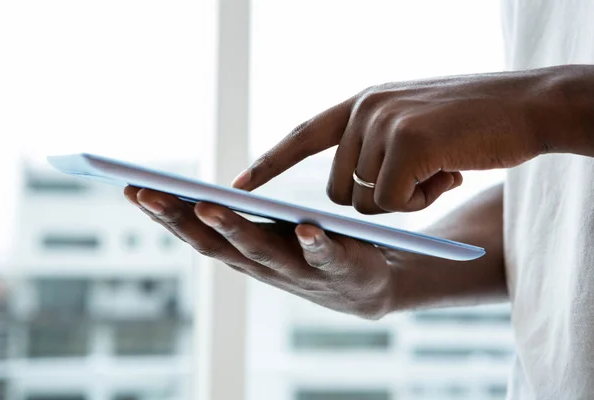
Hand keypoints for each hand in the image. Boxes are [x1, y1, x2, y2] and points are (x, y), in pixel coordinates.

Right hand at [124, 186, 396, 319]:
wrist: (368, 286)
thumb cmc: (309, 250)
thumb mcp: (267, 236)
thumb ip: (238, 221)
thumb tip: (195, 194)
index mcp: (245, 252)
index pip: (196, 233)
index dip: (163, 213)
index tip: (130, 187)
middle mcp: (264, 264)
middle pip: (215, 243)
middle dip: (179, 219)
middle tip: (148, 193)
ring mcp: (300, 270)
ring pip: (261, 251)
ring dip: (233, 229)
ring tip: (208, 205)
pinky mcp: (340, 268)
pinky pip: (324, 256)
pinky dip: (312, 243)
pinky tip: (302, 225)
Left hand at [232, 66, 570, 212]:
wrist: (528, 105)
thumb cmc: (471, 123)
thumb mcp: (412, 128)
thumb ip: (375, 149)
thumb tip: (351, 192)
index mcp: (361, 103)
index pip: (302, 136)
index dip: (270, 164)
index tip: (237, 186)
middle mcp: (364, 108)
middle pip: (340, 191)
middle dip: (376, 199)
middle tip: (421, 175)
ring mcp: (383, 122)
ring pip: (366, 202)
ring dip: (404, 198)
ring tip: (440, 167)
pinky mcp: (407, 142)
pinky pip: (392, 203)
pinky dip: (422, 200)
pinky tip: (449, 172)